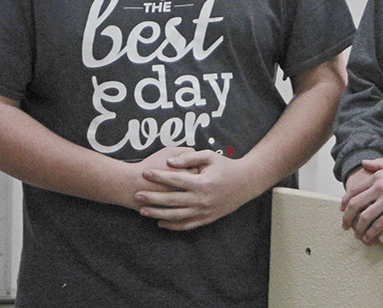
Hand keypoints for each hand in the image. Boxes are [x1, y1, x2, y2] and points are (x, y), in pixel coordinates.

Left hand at [134, 149, 256, 230]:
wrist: (246, 183)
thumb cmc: (226, 166)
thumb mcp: (210, 156)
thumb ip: (189, 157)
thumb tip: (170, 162)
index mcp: (202, 182)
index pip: (175, 179)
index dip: (158, 176)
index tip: (144, 173)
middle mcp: (202, 199)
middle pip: (171, 200)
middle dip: (152, 197)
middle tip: (136, 194)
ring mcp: (204, 211)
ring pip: (176, 216)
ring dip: (158, 214)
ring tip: (143, 210)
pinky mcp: (207, 219)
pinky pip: (186, 225)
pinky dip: (172, 225)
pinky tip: (160, 222)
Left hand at [341, 166, 382, 244]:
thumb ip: (378, 164)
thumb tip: (363, 163)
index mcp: (378, 176)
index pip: (354, 191)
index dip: (345, 202)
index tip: (343, 210)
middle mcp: (380, 187)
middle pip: (355, 205)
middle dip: (347, 218)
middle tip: (345, 226)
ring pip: (365, 217)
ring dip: (359, 229)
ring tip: (358, 235)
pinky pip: (378, 225)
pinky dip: (371, 233)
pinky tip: (370, 237)